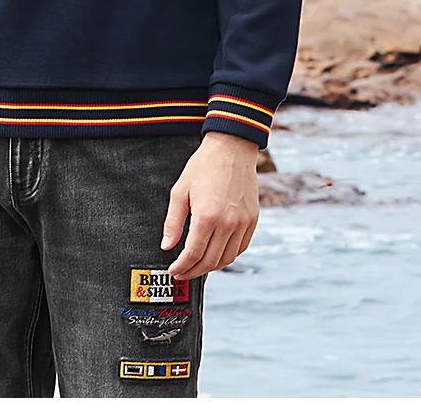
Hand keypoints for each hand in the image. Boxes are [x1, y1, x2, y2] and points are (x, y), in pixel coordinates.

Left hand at [160, 132, 259, 279]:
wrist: (231, 148)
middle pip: (210, 261)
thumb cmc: (203, 166)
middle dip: (193, 271)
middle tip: (182, 272)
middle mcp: (228, 223)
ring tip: (197, 266)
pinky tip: (216, 255)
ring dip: (211, 267)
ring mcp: (243, 223)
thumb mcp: (180, 191)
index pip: (193, 254)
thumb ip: (173, 222)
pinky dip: (228, 257)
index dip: (182, 266)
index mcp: (207, 216)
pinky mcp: (253, 220)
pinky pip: (241, 248)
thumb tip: (167, 246)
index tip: (173, 270)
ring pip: (227, 258)